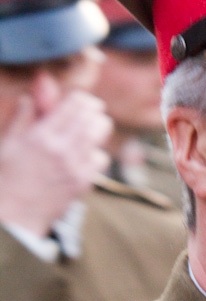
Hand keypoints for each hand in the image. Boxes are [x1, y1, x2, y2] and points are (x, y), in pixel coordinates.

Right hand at [0, 73, 111, 237]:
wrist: (16, 213)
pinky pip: (101, 158)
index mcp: (42, 136)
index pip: (74, 104)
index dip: (81, 98)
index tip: (81, 99)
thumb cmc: (9, 174)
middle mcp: (62, 150)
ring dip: (98, 126)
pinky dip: (96, 152)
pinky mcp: (83, 182)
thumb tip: (38, 87)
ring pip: (100, 135)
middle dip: (93, 109)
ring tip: (92, 126)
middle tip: (91, 109)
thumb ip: (27, 113)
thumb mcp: (11, 139)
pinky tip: (86, 153)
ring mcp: (75, 167)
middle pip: (92, 117)